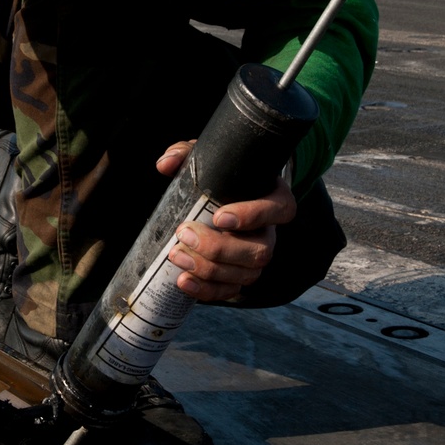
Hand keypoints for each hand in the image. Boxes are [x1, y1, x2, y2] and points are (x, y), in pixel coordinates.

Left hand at [156, 141, 296, 302]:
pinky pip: (231, 291)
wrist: (222, 199)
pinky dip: (207, 291)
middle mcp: (271, 233)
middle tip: (185, 233)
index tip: (219, 216)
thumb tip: (165, 164)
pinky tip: (183, 281)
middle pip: (260, 251)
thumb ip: (186, 153)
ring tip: (177, 256)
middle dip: (219, 248)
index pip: (279, 210)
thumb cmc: (221, 176)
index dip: (252, 216)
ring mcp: (257, 258)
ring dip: (209, 270)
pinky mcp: (240, 276)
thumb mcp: (207, 157)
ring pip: (246, 275)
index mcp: (274, 199)